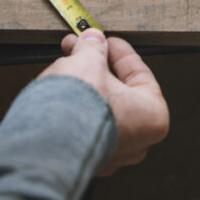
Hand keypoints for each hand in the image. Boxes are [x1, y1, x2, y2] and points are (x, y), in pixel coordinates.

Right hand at [39, 30, 169, 175]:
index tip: (106, 42)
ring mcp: (110, 154)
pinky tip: (59, 91)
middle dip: (97, 67)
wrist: (47, 145)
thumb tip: (92, 40)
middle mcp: (136, 141)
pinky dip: (74, 107)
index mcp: (152, 116)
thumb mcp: (88, 63)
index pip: (140, 75)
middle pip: (118, 92)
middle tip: (81, 49)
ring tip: (64, 66)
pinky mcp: (84, 159)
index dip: (120, 53)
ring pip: (99, 109)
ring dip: (83, 85)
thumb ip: (93, 48)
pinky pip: (83, 126)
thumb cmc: (80, 110)